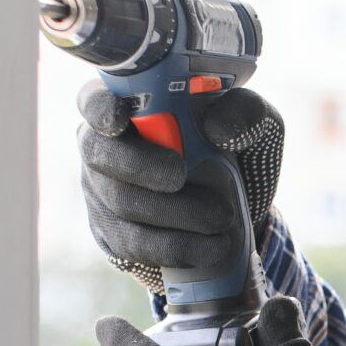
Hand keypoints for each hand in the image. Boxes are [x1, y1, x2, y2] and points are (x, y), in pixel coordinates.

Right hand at [78, 79, 286, 293]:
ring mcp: (103, 193)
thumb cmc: (232, 149)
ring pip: (121, 204)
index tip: (122, 119)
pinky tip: (213, 245)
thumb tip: (217, 126)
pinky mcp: (115, 235)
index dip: (101, 109)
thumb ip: (242, 113)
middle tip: (179, 176)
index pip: (94, 99)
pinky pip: (135, 245)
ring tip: (222, 217)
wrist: (234, 207)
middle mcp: (104, 146)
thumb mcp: (251, 124)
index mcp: (128, 105)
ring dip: (175, 213)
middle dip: (140, 166)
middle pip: (99, 154)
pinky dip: (179, 247)